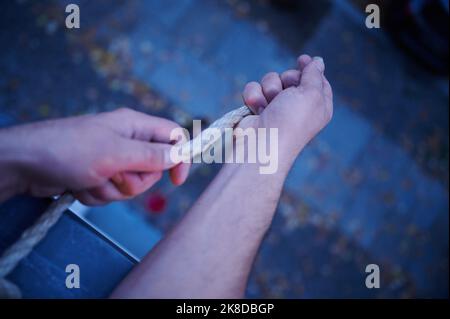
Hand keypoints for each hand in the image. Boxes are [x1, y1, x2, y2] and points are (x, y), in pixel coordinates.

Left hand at [0, 108, 188, 204]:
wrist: (25, 164)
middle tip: (115, 174)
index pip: (172, 137)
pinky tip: (80, 185)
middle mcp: (126, 141)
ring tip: (91, 179)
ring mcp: (111, 160)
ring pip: (132, 185)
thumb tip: (180, 155)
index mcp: (135, 126)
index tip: (177, 181)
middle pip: (153, 168)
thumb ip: (151, 156)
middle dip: (134, 180)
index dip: (180, 157)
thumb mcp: (116, 153)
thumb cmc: (70, 150)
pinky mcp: (98, 175)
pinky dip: (98, 194)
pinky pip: (112, 192)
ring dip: (112, 189)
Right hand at [242, 54, 332, 158]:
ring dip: (269, 89)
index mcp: (318, 105)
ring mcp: (276, 108)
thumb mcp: (311, 94)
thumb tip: (318, 61)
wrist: (261, 144)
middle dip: (286, 80)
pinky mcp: (257, 108)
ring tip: (269, 106)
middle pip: (292, 76)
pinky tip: (256, 110)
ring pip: (270, 80)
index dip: (310, 68)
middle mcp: (297, 106)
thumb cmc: (291, 121)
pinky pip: (253, 89)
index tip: (302, 59)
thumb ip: (314, 74)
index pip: (317, 79)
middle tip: (285, 93)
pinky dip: (253, 97)